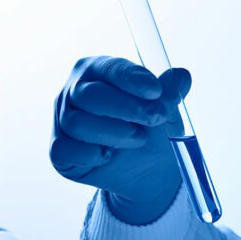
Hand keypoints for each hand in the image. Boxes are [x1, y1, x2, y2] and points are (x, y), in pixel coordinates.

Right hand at [50, 56, 190, 223]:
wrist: (148, 172)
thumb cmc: (152, 131)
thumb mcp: (166, 114)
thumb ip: (169, 95)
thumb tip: (182, 76)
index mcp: (97, 71)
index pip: (109, 68)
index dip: (131, 78)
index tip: (155, 90)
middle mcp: (74, 92)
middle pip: (89, 95)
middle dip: (126, 107)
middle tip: (155, 118)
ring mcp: (63, 120)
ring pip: (78, 124)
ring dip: (114, 134)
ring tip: (138, 138)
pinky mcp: (58, 150)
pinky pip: (65, 150)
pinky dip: (89, 155)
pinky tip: (108, 156)